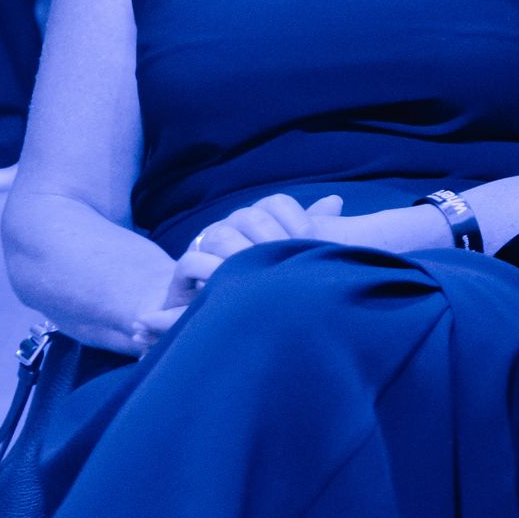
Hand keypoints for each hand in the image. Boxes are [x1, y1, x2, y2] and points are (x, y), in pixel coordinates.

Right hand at [132, 193, 341, 351]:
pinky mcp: (183, 273)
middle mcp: (232, 227)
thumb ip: (312, 232)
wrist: (222, 317)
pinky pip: (191, 262)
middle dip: (272, 238)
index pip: (276, 203)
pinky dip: (210, 271)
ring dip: (242, 255)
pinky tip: (230, 285)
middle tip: (286, 263)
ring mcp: (205, 247)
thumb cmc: (264, 284)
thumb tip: (335, 200)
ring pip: (220, 235)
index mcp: (260, 220)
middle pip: (250, 216)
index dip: (296, 218)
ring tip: (259, 275)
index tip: (311, 242)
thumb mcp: (291, 259)